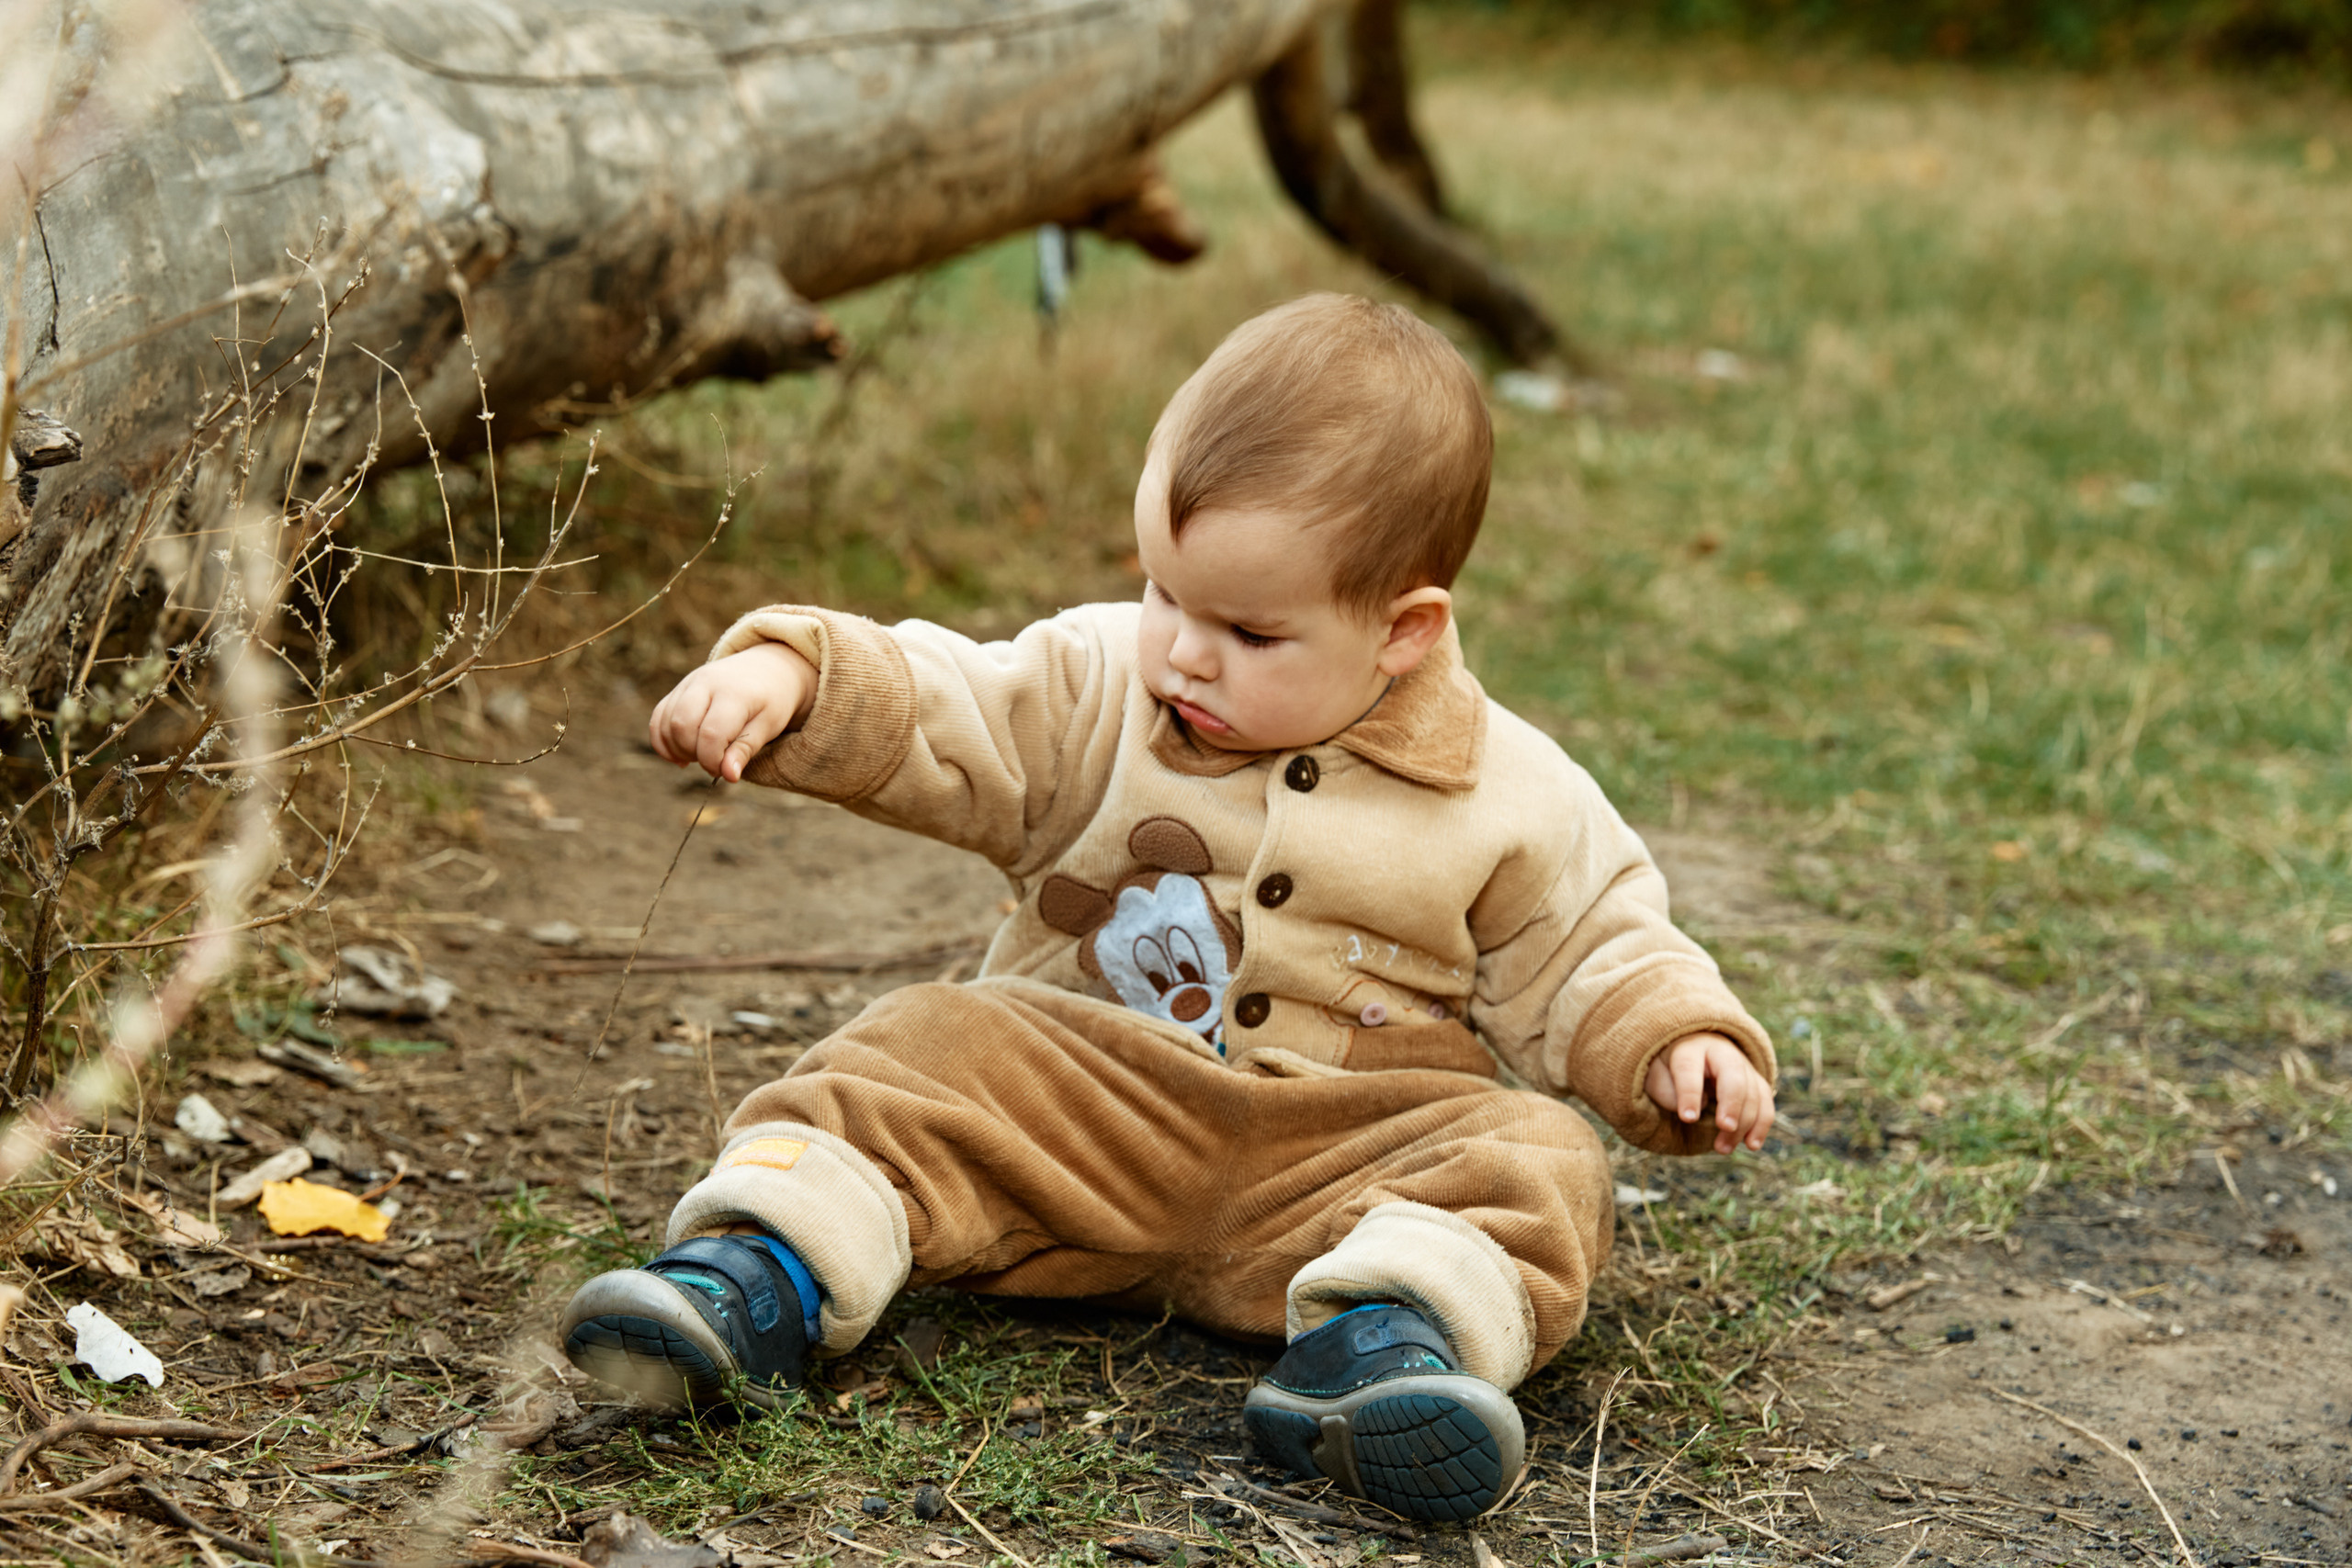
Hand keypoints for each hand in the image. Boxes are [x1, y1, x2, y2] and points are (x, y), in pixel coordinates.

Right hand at [648, 642, 818, 780]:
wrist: (764, 668)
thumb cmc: (771, 701)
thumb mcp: (768, 726)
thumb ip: (745, 750)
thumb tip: (728, 776)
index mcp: (734, 693)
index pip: (711, 733)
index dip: (712, 760)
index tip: (724, 771)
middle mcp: (706, 682)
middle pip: (682, 726)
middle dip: (694, 754)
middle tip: (713, 762)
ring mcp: (688, 683)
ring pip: (665, 723)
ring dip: (677, 749)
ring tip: (700, 755)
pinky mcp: (678, 689)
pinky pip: (658, 718)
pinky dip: (663, 741)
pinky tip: (681, 754)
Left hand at [1644, 1031, 1774, 1153]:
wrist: (1690, 1053)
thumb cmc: (1668, 1069)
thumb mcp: (1656, 1075)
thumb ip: (1666, 1090)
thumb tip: (1697, 1110)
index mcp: (1690, 1047)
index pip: (1690, 1068)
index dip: (1690, 1094)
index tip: (1688, 1119)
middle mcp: (1721, 1052)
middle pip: (1733, 1074)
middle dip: (1732, 1103)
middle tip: (1724, 1128)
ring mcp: (1742, 1065)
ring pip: (1752, 1092)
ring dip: (1743, 1123)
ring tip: (1723, 1148)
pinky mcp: (1755, 1081)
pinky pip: (1765, 1102)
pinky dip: (1761, 1125)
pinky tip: (1752, 1145)